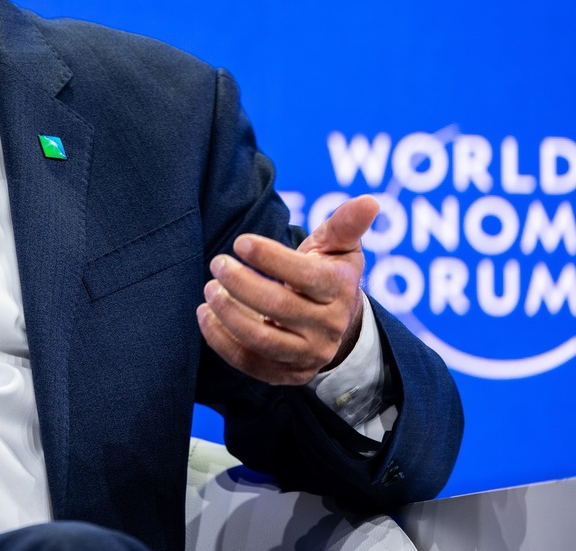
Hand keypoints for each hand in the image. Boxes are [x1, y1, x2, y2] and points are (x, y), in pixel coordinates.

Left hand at [196, 195, 378, 385]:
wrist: (334, 323)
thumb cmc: (326, 273)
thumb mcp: (338, 248)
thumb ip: (346, 224)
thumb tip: (370, 201)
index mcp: (340, 291)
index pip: (304, 276)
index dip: (270, 258)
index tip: (240, 242)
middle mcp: (328, 327)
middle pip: (278, 307)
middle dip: (240, 283)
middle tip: (217, 263)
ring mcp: (309, 354)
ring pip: (261, 340)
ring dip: (228, 313)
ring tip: (209, 289)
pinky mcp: (288, 374)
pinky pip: (250, 363)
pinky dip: (221, 341)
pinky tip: (205, 316)